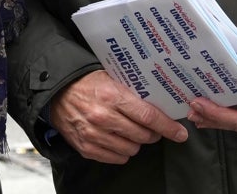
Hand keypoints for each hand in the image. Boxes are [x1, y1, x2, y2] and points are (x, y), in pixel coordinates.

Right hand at [49, 70, 187, 163]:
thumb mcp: (111, 78)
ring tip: (130, 131)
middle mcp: (103, 117)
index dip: (167, 127)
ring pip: (131, 150)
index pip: (148, 116)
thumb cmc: (87, 83)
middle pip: (142, 135)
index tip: (180, 133)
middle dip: (153, 134)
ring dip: (136, 143)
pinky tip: (118, 139)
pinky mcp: (86, 148)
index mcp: (111, 96)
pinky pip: (116, 158)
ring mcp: (94, 135)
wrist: (57, 94)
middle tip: (152, 128)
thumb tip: (161, 104)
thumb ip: (133, 91)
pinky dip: (121, 151)